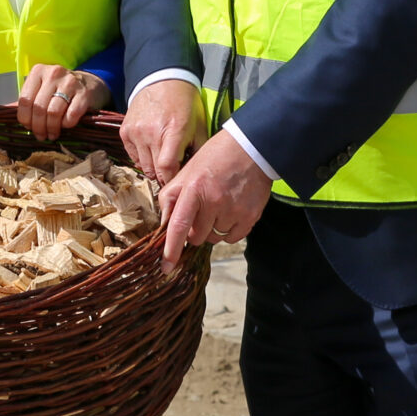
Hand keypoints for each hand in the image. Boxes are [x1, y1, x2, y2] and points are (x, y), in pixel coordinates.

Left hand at [16, 65, 107, 140]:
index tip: (29, 127)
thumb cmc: (59, 90)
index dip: (25, 118)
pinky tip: (66, 125)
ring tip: (52, 134)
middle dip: (38, 127)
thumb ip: (26, 100)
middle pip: (38, 107)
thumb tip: (4, 112)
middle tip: (41, 136)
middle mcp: (53, 73)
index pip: (25, 99)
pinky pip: (71, 115)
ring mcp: (70, 82)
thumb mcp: (41, 90)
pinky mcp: (84, 93)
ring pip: (53, 112)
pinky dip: (67, 124)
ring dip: (51, 128)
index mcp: (38, 71)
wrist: (89, 84)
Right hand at [118, 78, 199, 184]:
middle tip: (172, 172)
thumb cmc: (184, 103)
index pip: (167, 167)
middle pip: (154, 171)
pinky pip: (133, 156)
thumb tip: (193, 174)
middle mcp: (151, 132)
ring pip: (143, 166)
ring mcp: (136, 132)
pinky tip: (151, 149)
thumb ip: (198, 150)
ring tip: (162, 160)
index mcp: (174, 130)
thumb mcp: (199, 125)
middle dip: (164, 176)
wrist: (162, 79)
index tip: (177, 181)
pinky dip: (142, 158)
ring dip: (153, 168)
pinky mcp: (125, 131)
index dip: (172, 179)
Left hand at [155, 128, 271, 270]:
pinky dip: (228, 230)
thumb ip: (172, 196)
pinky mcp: (249, 217)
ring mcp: (233, 211)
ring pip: (214, 238)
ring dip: (212, 229)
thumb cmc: (215, 157)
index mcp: (194, 188)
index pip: (179, 226)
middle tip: (201, 211)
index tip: (166, 267)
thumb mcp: (188, 170)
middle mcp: (213, 202)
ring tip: (218, 205)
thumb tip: (164, 223)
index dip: (171, 250)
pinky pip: (231, 238)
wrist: (252, 148)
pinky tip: (230, 211)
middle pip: (196, 237)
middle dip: (194, 230)